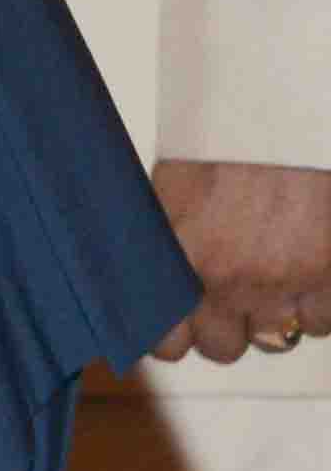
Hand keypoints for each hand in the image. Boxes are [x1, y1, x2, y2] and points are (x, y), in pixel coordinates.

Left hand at [146, 156, 330, 362]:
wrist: (276, 122)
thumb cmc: (221, 143)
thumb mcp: (171, 190)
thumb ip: (168, 242)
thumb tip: (157, 275)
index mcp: (176, 260)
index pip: (164, 341)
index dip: (172, 338)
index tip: (176, 328)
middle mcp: (225, 284)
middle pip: (221, 348)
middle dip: (222, 329)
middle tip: (226, 300)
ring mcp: (281, 287)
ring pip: (275, 340)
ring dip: (271, 319)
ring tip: (270, 283)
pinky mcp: (328, 282)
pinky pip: (322, 323)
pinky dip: (316, 308)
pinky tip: (307, 278)